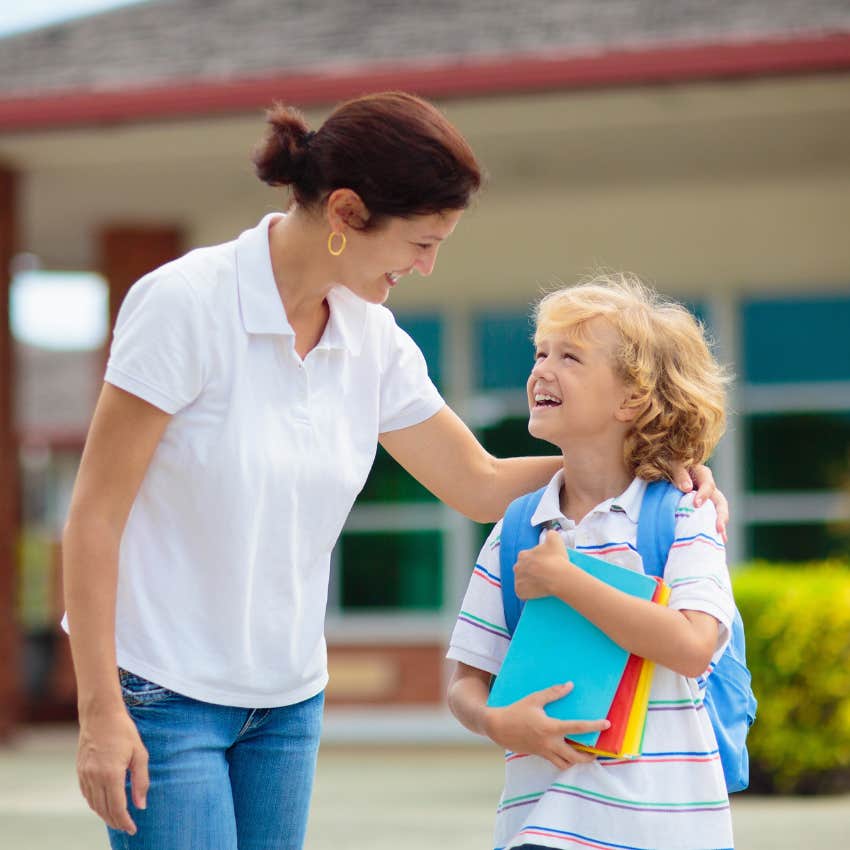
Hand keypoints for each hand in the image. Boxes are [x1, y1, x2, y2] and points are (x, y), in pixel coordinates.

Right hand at [77, 709, 148, 833]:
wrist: (100, 715)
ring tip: (117, 819)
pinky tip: (104, 805)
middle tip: (127, 827)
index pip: (117, 807)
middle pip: (104, 810)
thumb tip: (141, 805)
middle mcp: (95, 778)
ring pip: (94, 805)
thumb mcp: (139, 753)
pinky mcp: (80, 771)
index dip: (125, 822)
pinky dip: (95, 804)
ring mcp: (85, 775)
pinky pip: (87, 795)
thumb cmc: (123, 731)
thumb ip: (141, 781)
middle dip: (116, 822)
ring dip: (105, 815)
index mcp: (111, 774)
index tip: (133, 829)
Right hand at [483, 682, 608, 769]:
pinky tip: (569, 754)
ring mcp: (545, 751)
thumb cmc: (516, 711)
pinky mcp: (540, 755)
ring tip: (586, 755)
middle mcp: (550, 743)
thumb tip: (570, 685)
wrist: (498, 727)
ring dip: (578, 762)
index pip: (577, 728)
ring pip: (566, 764)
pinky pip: (557, 763)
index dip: (594, 726)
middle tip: (599, 751)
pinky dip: (566, 762)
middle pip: (576, 757)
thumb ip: (553, 693)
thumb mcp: (534, 699)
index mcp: (550, 728)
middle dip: (589, 757)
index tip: (606, 724)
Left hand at [513, 529, 570, 599]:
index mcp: (522, 555)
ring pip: (522, 580)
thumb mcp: (555, 538)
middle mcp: (517, 567)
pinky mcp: (520, 592)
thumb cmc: (556, 558)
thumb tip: (549, 535)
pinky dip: (528, 593)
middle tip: (544, 574)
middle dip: (531, 571)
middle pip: (523, 569)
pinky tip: (537, 592)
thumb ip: (550, 534)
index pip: (527, 556)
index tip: (545, 564)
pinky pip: (522, 592)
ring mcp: (517, 580)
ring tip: (542, 584)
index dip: (536, 560)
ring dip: (529, 581)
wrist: (559, 577)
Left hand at [669, 462, 728, 541]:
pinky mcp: (701, 507)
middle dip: (721, 515)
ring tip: (721, 538)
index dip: (704, 495)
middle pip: (719, 501)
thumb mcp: (671, 465)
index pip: (708, 484)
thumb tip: (687, 488)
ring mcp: (706, 499)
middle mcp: (707, 487)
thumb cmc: (667, 464)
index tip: (696, 504)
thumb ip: (679, 474)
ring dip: (720, 524)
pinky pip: (709, 518)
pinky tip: (715, 540)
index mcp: (702, 474)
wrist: (662, 470)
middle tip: (718, 528)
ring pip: (718, 511)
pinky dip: (712, 528)